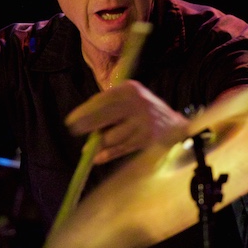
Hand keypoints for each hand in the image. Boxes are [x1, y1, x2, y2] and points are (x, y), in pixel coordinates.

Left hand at [65, 80, 189, 163]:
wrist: (177, 128)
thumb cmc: (144, 111)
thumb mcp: (129, 99)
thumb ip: (108, 106)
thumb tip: (82, 121)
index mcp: (131, 90)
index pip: (103, 99)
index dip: (85, 111)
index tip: (71, 121)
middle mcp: (138, 103)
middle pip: (106, 115)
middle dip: (87, 124)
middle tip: (74, 130)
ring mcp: (143, 123)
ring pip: (112, 137)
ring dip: (100, 143)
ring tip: (94, 146)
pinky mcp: (147, 141)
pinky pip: (120, 149)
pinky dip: (108, 154)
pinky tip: (98, 157)